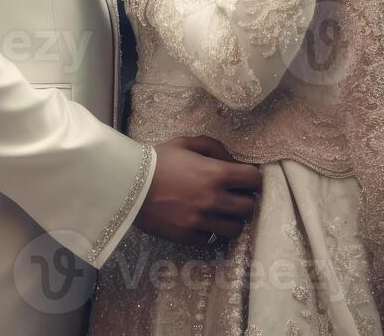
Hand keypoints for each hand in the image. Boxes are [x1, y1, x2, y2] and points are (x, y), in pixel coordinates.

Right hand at [133, 136, 262, 247]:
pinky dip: (211, 232)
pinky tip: (202, 221)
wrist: (129, 185)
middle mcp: (214, 200)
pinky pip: (212, 240)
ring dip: (231, 219)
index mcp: (216, 174)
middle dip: (245, 200)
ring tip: (220, 212)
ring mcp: (202, 221)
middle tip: (235, 196)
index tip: (247, 179)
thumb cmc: (158, 160)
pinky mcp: (189, 237)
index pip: (255, 180)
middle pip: (249, 208)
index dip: (253, 179)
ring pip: (235, 229)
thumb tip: (231, 160)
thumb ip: (212, 147)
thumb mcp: (185, 143)